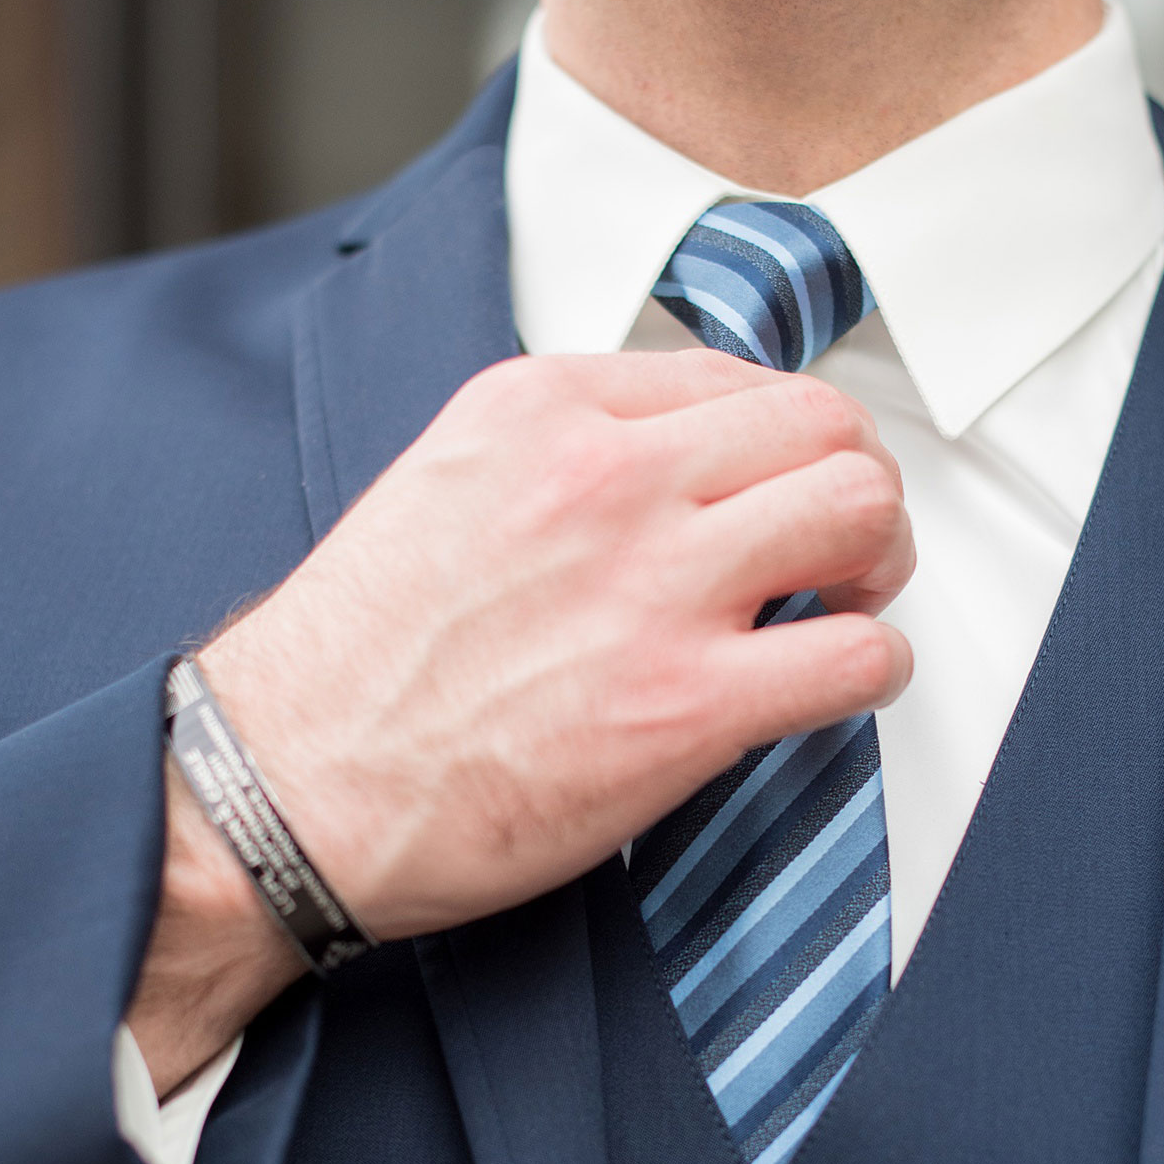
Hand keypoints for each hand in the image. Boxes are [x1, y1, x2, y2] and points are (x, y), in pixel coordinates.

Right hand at [127, 350, 912, 1092]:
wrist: (286, 787)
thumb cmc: (357, 660)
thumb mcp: (446, 483)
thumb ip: (561, 452)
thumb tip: (675, 459)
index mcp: (545, 409)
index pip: (733, 376)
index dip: (777, 441)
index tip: (772, 493)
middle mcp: (606, 477)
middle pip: (823, 425)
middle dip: (852, 483)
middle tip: (837, 547)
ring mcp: (652, 588)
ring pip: (861, 511)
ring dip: (877, 561)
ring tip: (843, 606)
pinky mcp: (682, 707)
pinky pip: (855, 655)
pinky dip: (872, 668)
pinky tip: (836, 685)